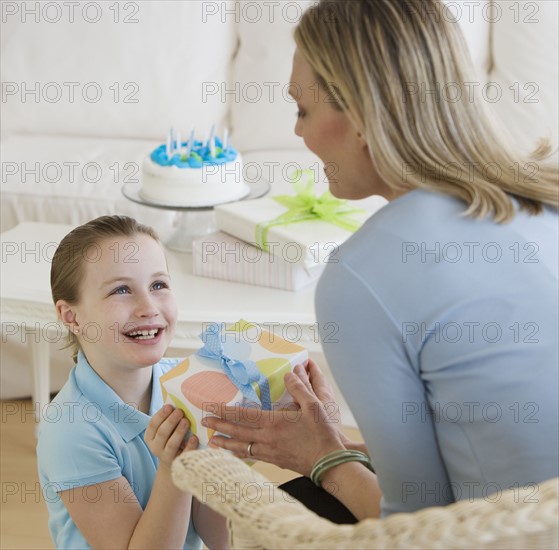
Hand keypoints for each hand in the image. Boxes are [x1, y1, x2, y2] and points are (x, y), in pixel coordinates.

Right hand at [144, 405, 197, 469]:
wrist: (173, 464)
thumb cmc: (170, 438)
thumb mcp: (165, 430)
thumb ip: (167, 419)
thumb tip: (176, 402)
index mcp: (150, 437)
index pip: (153, 425)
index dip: (160, 415)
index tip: (169, 406)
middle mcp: (155, 448)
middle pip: (162, 433)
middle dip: (170, 421)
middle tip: (179, 411)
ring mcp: (166, 456)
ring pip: (171, 444)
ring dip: (179, 432)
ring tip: (186, 421)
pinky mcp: (178, 462)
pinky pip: (184, 454)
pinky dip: (189, 446)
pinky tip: (194, 437)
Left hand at [201, 363, 346, 476]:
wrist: (330, 462)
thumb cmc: (322, 433)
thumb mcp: (314, 405)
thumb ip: (299, 387)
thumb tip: (291, 372)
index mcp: (274, 422)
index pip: (243, 415)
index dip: (224, 410)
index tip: (209, 407)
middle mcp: (267, 438)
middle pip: (237, 432)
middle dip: (218, 426)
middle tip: (203, 422)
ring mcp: (270, 451)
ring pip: (241, 447)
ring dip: (225, 443)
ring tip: (212, 441)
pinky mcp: (275, 460)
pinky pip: (251, 456)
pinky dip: (239, 453)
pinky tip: (234, 453)